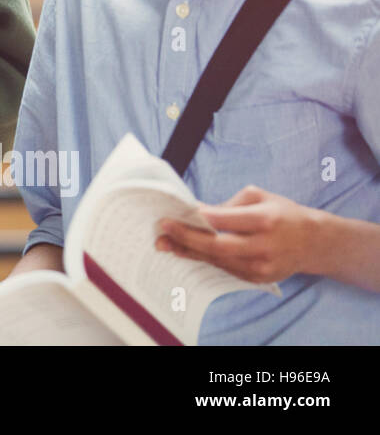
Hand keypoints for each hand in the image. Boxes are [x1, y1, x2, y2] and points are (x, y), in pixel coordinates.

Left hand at [155, 185, 325, 283]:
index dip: (197, 218)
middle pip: (218, 246)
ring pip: (218, 260)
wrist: (314, 242)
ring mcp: (262, 267)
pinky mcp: (259, 279)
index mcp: (266, 220)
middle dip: (186, 238)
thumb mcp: (259, 197)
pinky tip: (186, 251)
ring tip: (165, 243)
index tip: (174, 212)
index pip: (225, 220)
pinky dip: (205, 259)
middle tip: (162, 230)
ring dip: (189, 251)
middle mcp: (264, 246)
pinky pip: (225, 269)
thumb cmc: (282, 213)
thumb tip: (198, 211)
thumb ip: (228, 205)